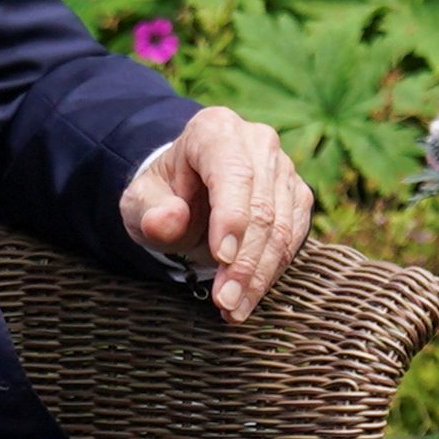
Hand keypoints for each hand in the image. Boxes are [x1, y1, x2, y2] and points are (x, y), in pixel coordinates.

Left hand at [118, 105, 314, 322]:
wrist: (186, 195)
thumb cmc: (162, 197)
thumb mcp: (140, 202)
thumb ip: (149, 211)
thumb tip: (167, 220)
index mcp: (215, 130)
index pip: (234, 173)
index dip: (232, 218)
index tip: (221, 259)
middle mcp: (257, 142)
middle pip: (262, 207)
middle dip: (244, 261)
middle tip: (223, 300)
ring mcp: (283, 169)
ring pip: (282, 228)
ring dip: (259, 275)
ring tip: (232, 308)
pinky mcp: (297, 196)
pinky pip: (294, 238)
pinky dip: (272, 273)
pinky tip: (248, 297)